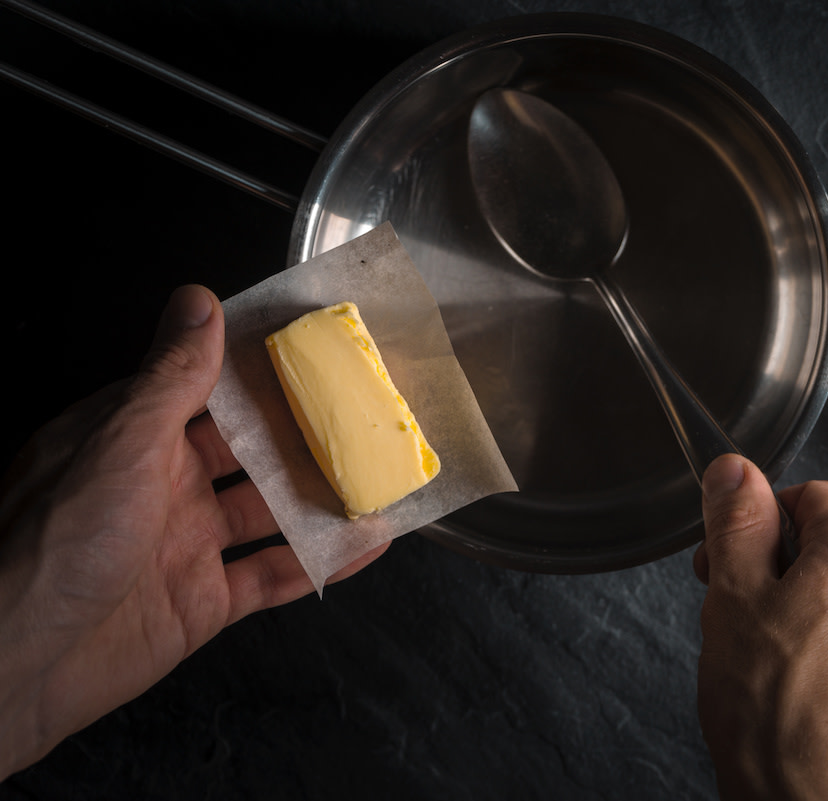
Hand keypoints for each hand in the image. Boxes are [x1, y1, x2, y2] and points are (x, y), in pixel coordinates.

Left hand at [0, 285, 387, 779]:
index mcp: (133, 438)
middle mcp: (162, 486)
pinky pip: (275, 574)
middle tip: (365, 411)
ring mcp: (185, 546)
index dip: (259, 372)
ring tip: (380, 475)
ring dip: (322, 498)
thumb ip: (172, 379)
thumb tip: (198, 303)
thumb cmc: (55, 544)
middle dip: (303, 435)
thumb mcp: (122, 444)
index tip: (313, 350)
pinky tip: (367, 542)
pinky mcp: (204, 602)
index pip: (206, 391)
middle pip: (248, 453)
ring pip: (270, 513)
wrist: (20, 666)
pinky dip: (323, 561)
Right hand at [694, 454, 827, 800]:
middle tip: (729, 611)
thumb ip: (737, 524)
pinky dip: (815, 657)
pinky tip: (782, 693)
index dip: (759, 519)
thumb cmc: (774, 712)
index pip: (812, 497)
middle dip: (770, 571)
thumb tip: (736, 471)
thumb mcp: (734, 596)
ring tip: (753, 661)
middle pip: (825, 551)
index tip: (727, 551)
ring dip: (790, 615)